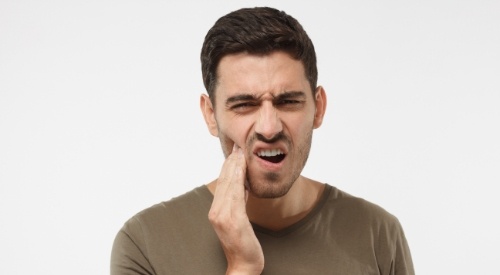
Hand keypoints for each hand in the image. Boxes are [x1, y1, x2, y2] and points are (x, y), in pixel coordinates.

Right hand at [208, 144, 263, 273]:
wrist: (244, 265)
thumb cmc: (243, 244)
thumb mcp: (240, 219)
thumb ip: (239, 202)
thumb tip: (244, 185)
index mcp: (216, 210)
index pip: (222, 183)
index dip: (228, 166)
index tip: (235, 152)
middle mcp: (216, 211)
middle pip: (224, 181)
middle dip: (231, 162)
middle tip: (237, 145)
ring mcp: (223, 216)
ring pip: (229, 185)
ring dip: (235, 167)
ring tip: (240, 152)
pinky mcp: (233, 220)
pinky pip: (236, 194)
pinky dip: (238, 179)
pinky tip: (242, 169)